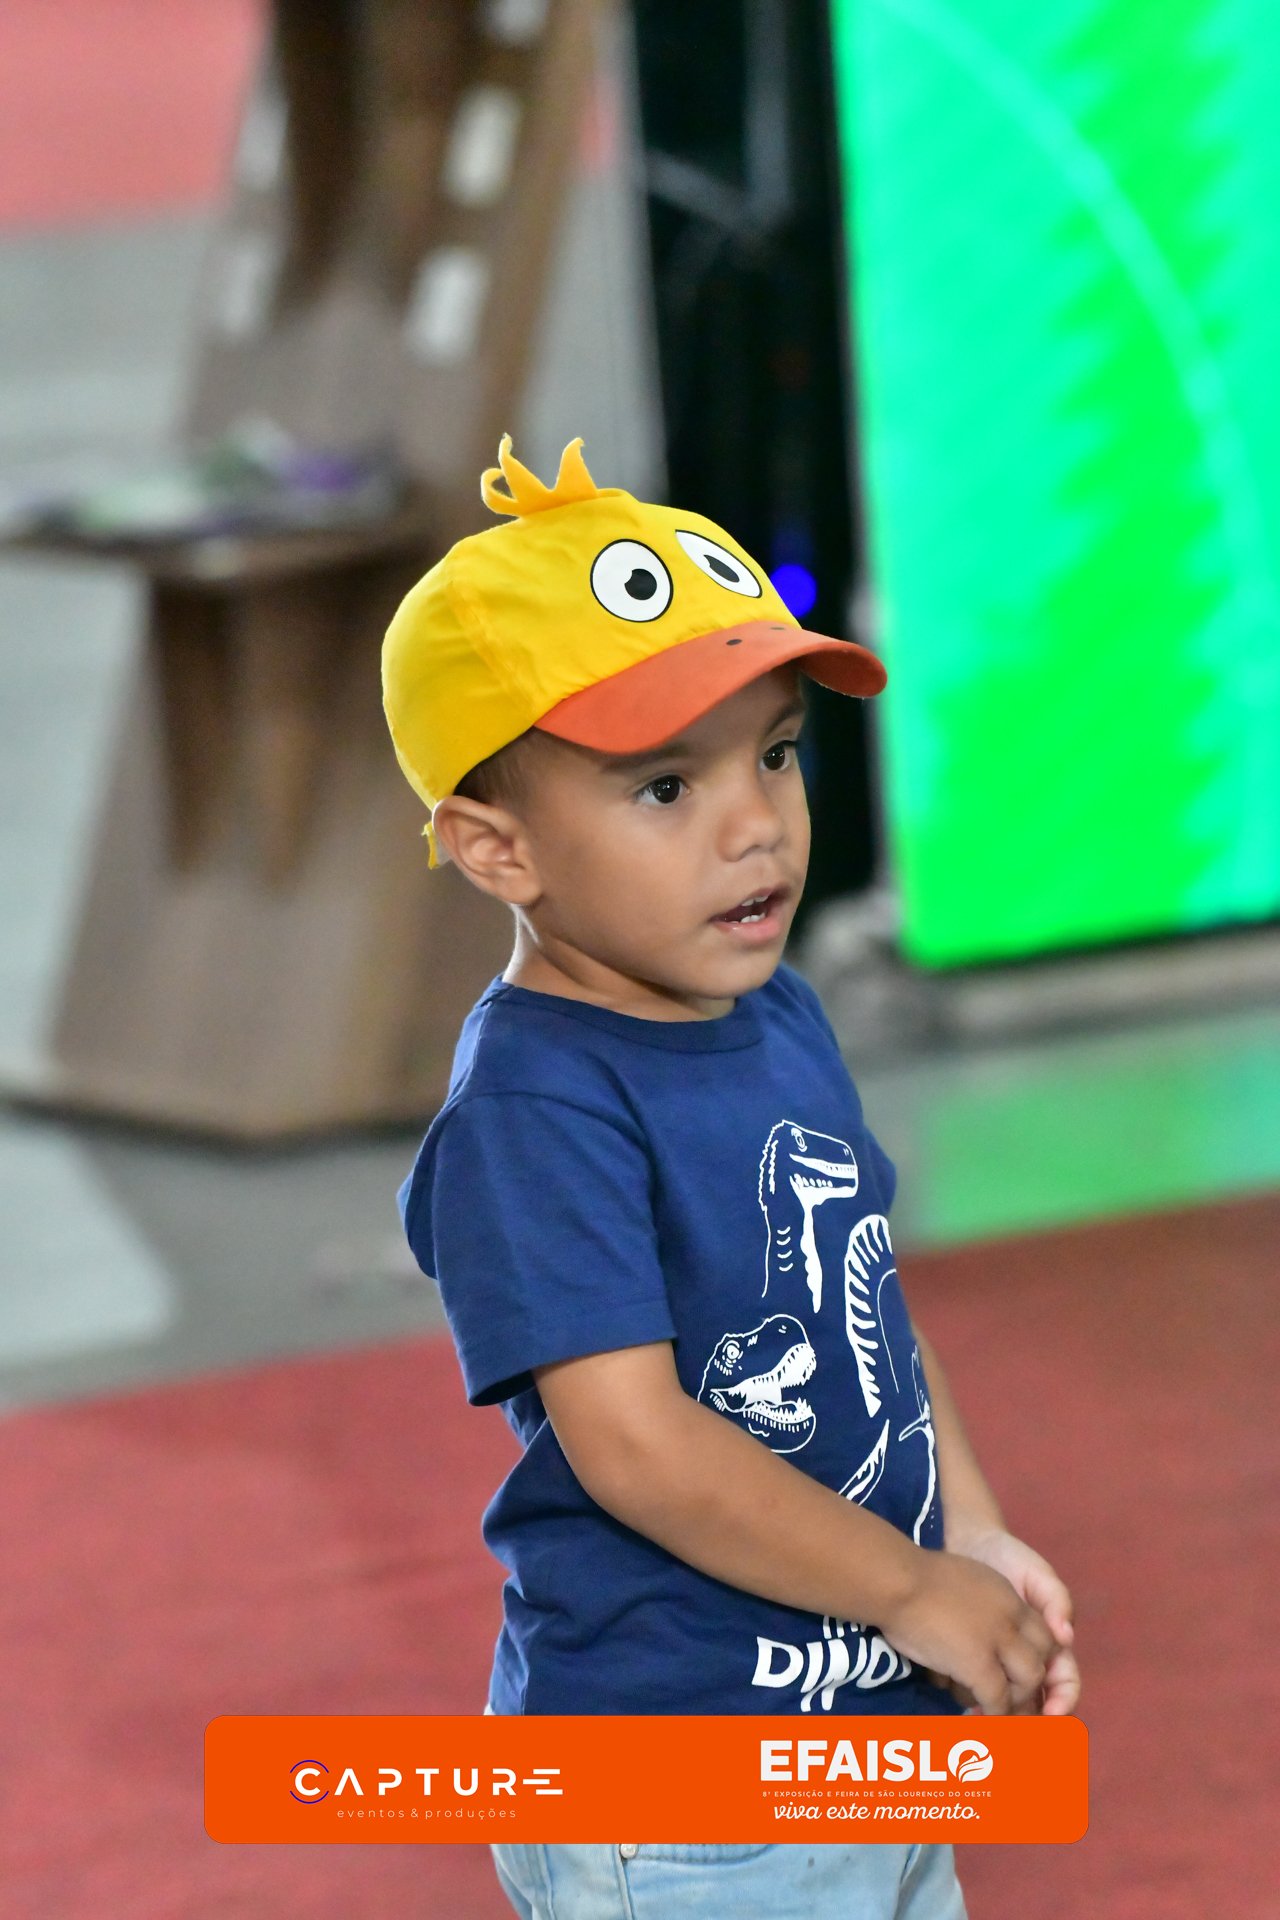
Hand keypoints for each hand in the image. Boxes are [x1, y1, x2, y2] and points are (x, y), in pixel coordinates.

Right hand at [883, 1548, 1058, 1715]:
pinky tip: (979, 1716)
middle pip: (1042, 1657)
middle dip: (1030, 1682)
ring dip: (1014, 1700)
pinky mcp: (979, 1664)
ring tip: (994, 1709)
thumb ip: (977, 1606)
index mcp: (1006, 1595)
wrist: (896, 1580)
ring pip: (1029, 1680)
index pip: (1042, 1632)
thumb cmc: (913, 1579)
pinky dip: (992, 1713)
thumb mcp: (960, 1581)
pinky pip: (998, 1699)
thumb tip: (972, 1634)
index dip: (1033, 1657)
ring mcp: (998, 1640)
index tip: (1016, 1674)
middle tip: (1011, 1699)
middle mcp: (1011, 1616)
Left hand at [928, 1524, 1079, 1715]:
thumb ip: (1056, 1599)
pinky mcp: (966, 1655)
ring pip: (1001, 1701)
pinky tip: (951, 1690)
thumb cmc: (1009, 1558)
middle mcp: (1026, 1659)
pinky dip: (964, 1691)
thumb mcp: (1037, 1573)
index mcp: (1050, 1645)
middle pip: (1033, 1703)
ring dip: (993, 1712)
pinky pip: (969, 1683)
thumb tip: (1067, 1635)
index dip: (1062, 1704)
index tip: (1050, 1716)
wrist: (965, 1542)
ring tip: (976, 1714)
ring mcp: (995, 1660)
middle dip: (1023, 1720)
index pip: (1064, 1685)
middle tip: (1008, 1728)